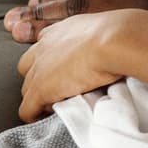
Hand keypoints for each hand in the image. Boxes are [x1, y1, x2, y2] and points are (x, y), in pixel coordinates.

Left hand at [16, 9, 135, 121]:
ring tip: (58, 104)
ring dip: (39, 97)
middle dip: (40, 78)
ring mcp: (39, 68)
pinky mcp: (39, 89)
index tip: (66, 71)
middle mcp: (45, 45)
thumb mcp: (108, 29)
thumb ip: (101, 38)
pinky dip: (35, 115)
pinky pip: (27, 109)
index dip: (53, 60)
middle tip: (60, 89)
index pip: (45, 45)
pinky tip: (49, 119)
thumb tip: (113, 47)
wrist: (116, 41)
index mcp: (62, 29)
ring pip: (27, 88)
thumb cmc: (121, 34)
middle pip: (29, 66)